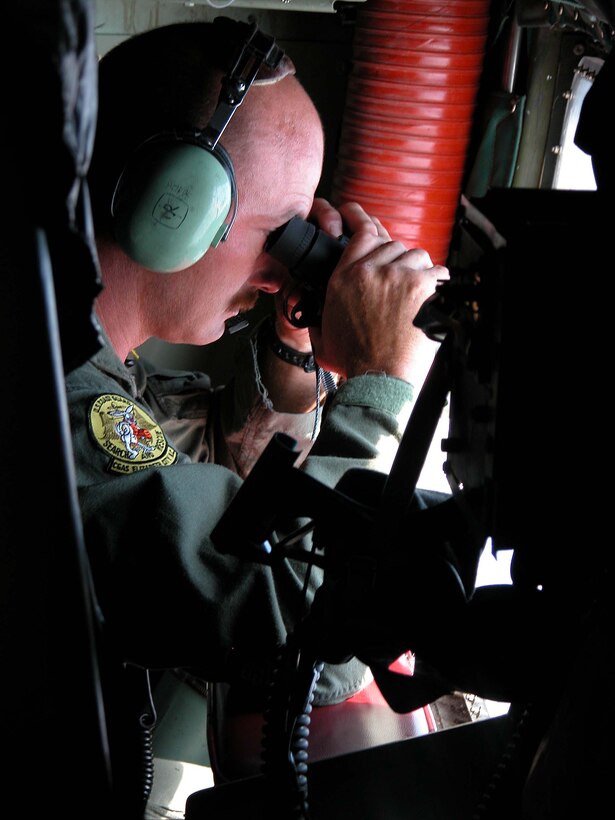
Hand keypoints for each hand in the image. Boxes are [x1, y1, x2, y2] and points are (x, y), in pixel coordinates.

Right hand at [309, 201, 448, 384]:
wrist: (377, 378)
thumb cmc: (352, 361)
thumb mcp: (323, 332)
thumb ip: (319, 312)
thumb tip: (311, 308)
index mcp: (344, 276)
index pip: (360, 233)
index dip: (363, 220)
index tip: (363, 216)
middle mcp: (370, 270)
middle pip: (392, 244)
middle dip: (397, 261)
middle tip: (400, 282)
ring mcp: (398, 275)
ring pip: (416, 255)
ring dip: (417, 270)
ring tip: (415, 294)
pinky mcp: (422, 287)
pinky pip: (438, 272)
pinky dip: (438, 283)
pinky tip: (433, 299)